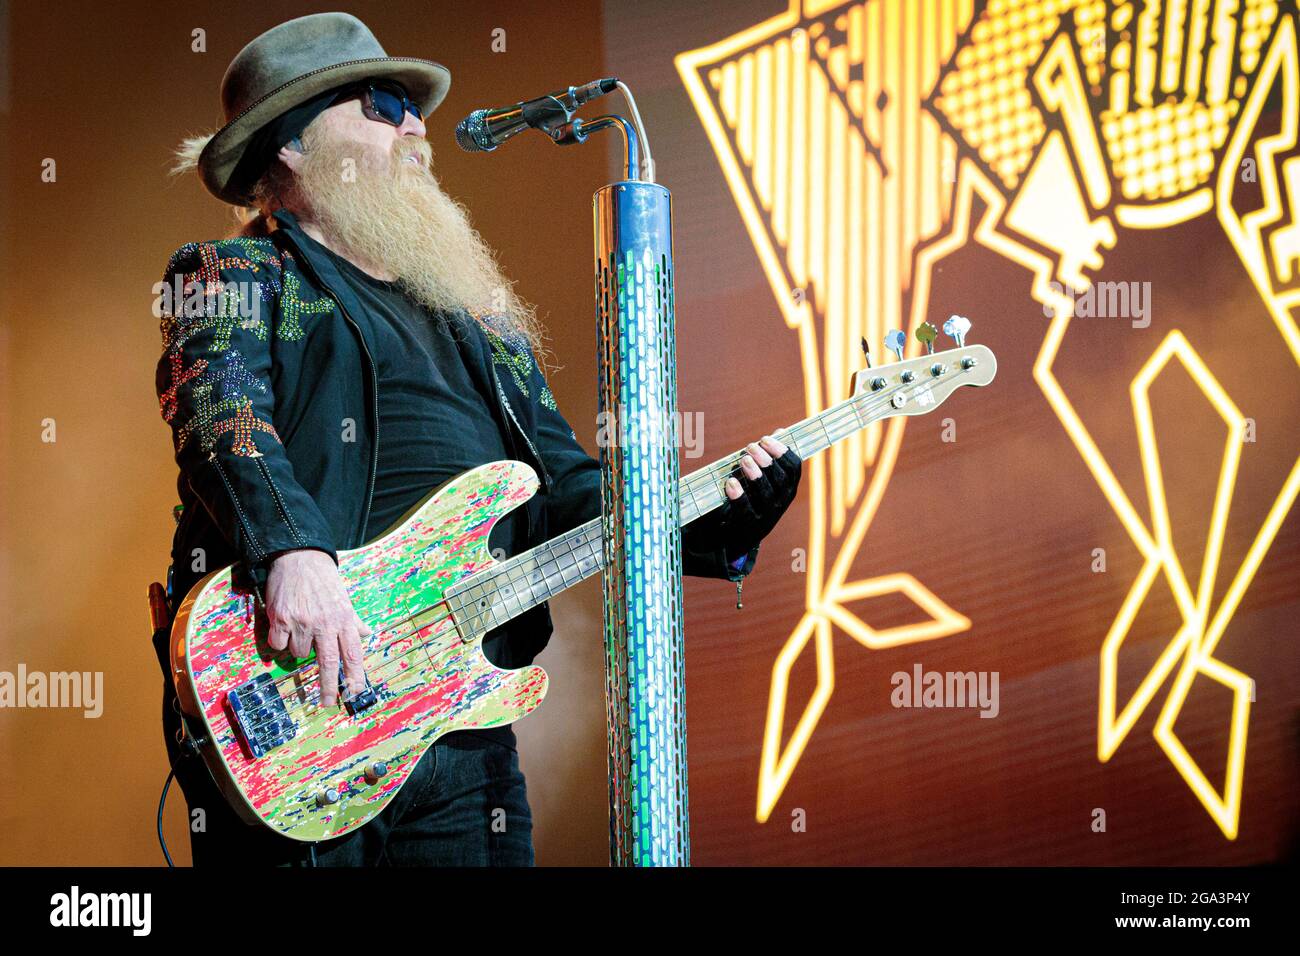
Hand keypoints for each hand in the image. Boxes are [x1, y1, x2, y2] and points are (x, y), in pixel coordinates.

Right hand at [264, 549, 372, 707]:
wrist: (298, 557)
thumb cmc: (323, 578)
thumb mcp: (344, 598)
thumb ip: (353, 620)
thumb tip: (366, 634)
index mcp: (344, 619)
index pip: (353, 653)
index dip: (356, 675)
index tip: (356, 692)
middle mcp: (325, 623)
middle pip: (329, 663)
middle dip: (329, 687)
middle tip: (329, 703)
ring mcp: (302, 623)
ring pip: (299, 653)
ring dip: (298, 648)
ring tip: (300, 628)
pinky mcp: (281, 620)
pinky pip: (278, 644)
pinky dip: (280, 641)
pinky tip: (283, 626)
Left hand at [719, 435, 801, 558]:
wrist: (740, 535)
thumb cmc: (754, 498)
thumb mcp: (766, 479)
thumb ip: (772, 456)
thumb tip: (780, 431)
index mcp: (788, 488)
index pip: (794, 468)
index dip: (782, 451)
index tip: (766, 439)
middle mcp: (782, 503)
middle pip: (780, 479)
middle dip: (766, 460)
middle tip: (750, 446)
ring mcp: (767, 516)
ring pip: (766, 494)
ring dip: (755, 474)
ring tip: (743, 460)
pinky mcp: (749, 526)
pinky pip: (746, 511)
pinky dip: (739, 496)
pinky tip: (730, 482)